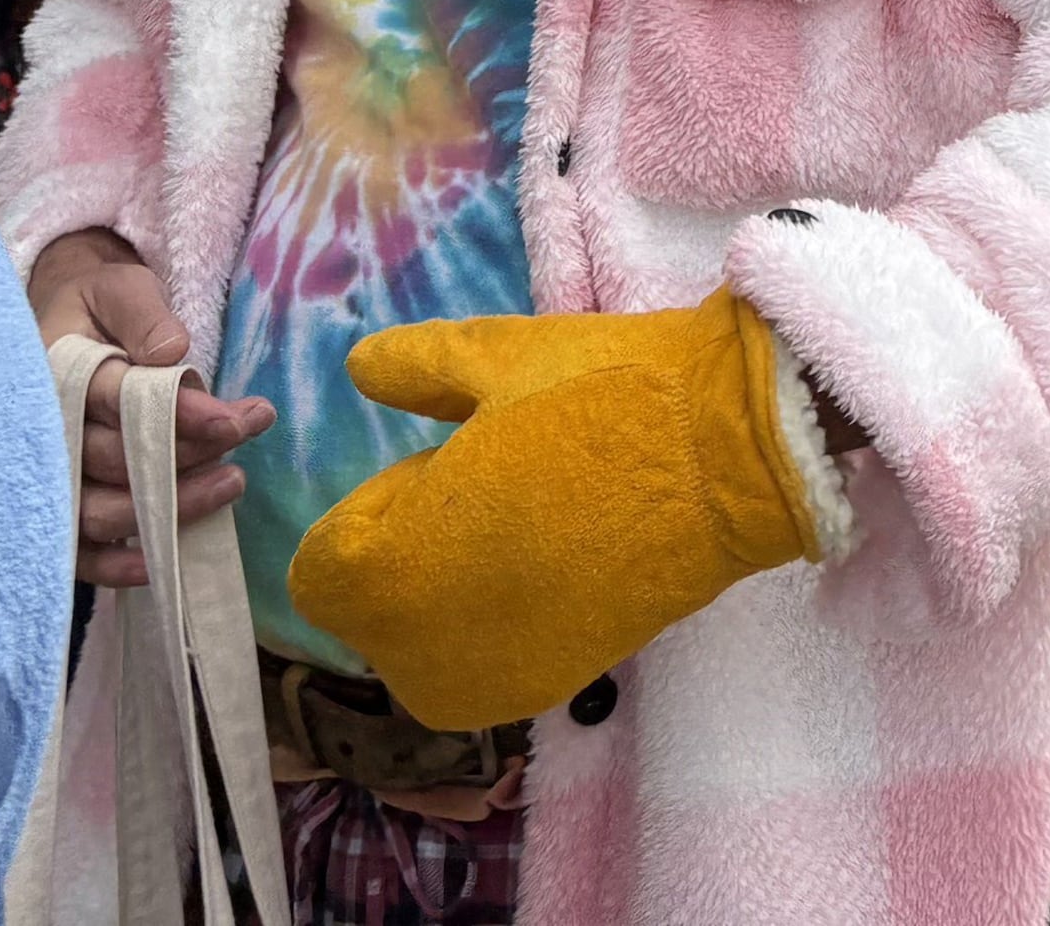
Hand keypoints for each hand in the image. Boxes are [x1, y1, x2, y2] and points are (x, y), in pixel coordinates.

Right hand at [29, 226, 273, 588]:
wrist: (66, 328)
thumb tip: (172, 353)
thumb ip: (143, 315)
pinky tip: (164, 558)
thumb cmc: (98, 310)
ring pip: (102, 511)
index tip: (231, 419)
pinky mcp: (60, 512)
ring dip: (170, 506)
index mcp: (54, 372)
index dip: (176, 414)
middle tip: (244, 434)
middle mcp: (45, 431)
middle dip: (189, 453)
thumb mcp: (121, 290)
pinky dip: (118, 565)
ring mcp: (48, 478)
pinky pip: (81, 553)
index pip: (114, 398)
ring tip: (233, 481)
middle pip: (115, 460)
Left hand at [288, 289, 836, 730]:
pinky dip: (500, 625)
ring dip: (448, 597)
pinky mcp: (552, 692)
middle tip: (487, 490)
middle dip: (406, 557)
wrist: (727, 458)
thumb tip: (363, 367)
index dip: (376, 508)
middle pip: (368, 613)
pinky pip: (485, 665)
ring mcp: (491, 681)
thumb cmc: (600, 399)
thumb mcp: (492, 359)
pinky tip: (557, 566)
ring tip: (523, 528)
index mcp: (388, 574)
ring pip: (424, 647)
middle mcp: (422, 652)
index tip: (440, 467)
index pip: (322, 568)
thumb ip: (411, 367)